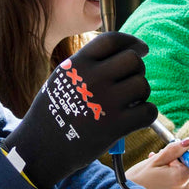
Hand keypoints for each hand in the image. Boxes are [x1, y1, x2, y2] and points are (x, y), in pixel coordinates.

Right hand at [4, 32, 156, 188]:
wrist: (40, 149)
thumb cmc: (53, 114)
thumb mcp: (62, 79)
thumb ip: (87, 64)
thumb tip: (123, 52)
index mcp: (77, 64)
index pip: (113, 40)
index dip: (132, 42)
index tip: (142, 49)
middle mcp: (92, 78)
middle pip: (133, 60)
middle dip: (137, 71)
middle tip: (129, 84)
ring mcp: (105, 102)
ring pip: (143, 85)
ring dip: (141, 95)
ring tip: (128, 104)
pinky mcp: (115, 126)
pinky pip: (148, 111)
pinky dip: (146, 114)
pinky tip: (135, 119)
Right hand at [125, 139, 188, 188]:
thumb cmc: (138, 181)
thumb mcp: (154, 161)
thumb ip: (174, 150)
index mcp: (181, 178)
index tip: (181, 146)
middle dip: (179, 159)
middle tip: (162, 155)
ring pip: (183, 176)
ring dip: (174, 168)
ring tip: (156, 166)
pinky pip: (178, 186)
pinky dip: (171, 179)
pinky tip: (158, 176)